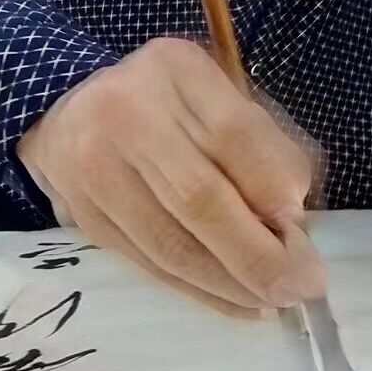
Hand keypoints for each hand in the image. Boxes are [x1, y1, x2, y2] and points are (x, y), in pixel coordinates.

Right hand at [17, 38, 327, 316]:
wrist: (70, 112)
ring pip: (172, 244)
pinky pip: (151, 266)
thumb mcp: (219, 96)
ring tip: (275, 301)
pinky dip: (200, 290)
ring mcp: (96, 169)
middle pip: (198, 198)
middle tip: (302, 286)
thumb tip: (290, 216)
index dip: (269, 185)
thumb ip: (262, 144)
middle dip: (258, 253)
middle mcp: (126, 114)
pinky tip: (238, 302)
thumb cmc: (169, 104)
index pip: (231, 133)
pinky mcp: (86, 219)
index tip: (301, 224)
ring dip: (232, 283)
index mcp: (173, 69)